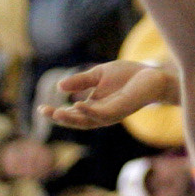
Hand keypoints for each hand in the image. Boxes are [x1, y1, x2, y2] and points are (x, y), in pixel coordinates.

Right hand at [41, 61, 179, 129]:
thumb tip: (59, 87)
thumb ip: (81, 81)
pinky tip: (78, 105)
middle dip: (60, 118)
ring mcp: (112, 114)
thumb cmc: (128, 75)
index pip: (73, 114)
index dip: (57, 113)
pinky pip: (103, 114)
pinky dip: (89, 111)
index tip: (41, 108)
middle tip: (44, 111)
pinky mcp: (121, 109)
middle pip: (78, 121)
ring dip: (71, 118)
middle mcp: (102, 114)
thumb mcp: (99, 75)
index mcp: (95, 107)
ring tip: (56, 113)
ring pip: (88, 121)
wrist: (153, 73)